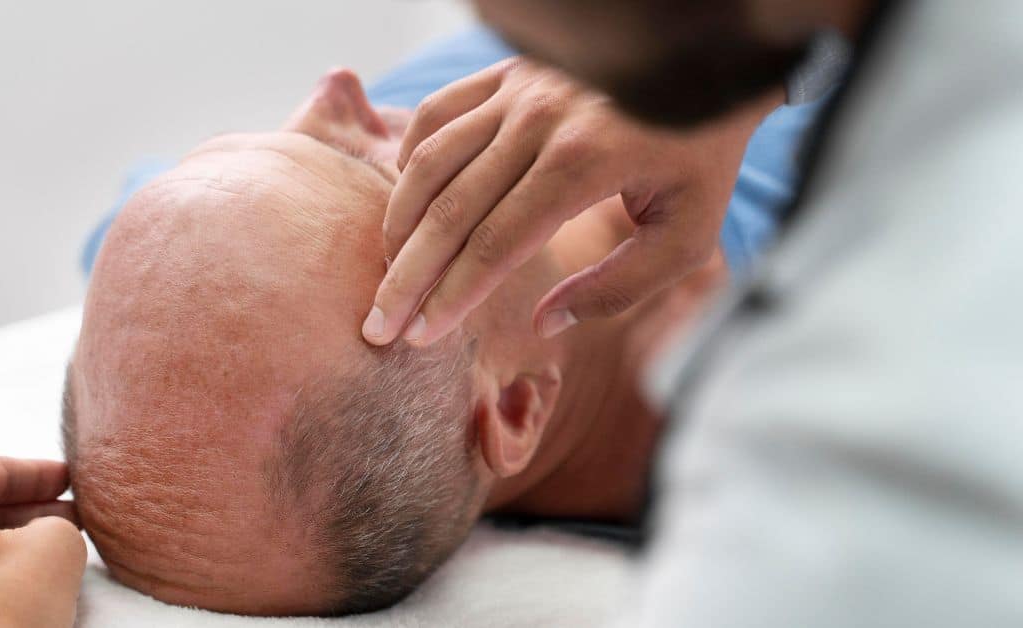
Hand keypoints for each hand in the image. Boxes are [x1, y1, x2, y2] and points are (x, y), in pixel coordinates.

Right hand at [363, 57, 776, 345]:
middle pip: (451, 211)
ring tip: (388, 272)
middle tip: (378, 324)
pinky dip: (411, 161)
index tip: (420, 336)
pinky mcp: (506, 71)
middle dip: (409, 276)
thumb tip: (543, 320)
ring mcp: (518, 90)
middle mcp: (540, 122)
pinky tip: (407, 204)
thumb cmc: (698, 157)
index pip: (496, 244)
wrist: (707, 63)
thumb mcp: (685, 236)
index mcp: (585, 163)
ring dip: (400, 223)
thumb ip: (618, 288)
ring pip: (431, 161)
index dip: (452, 296)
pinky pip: (438, 113)